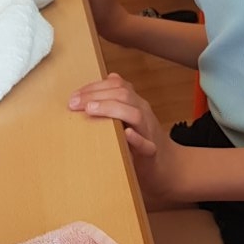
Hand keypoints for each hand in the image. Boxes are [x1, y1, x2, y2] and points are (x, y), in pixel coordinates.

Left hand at [67, 73, 188, 207]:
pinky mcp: (151, 153)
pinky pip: (146, 144)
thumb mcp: (131, 116)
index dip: (95, 86)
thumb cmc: (144, 140)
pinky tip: (125, 134)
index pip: (117, 85)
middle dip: (96, 95)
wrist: (168, 166)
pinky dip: (136, 139)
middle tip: (74, 103)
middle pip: (123, 95)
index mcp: (136, 104)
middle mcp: (143, 113)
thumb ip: (119, 100)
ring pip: (135, 114)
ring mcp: (148, 132)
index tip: (75, 96)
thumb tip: (110, 77)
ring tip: (91, 110)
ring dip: (111, 109)